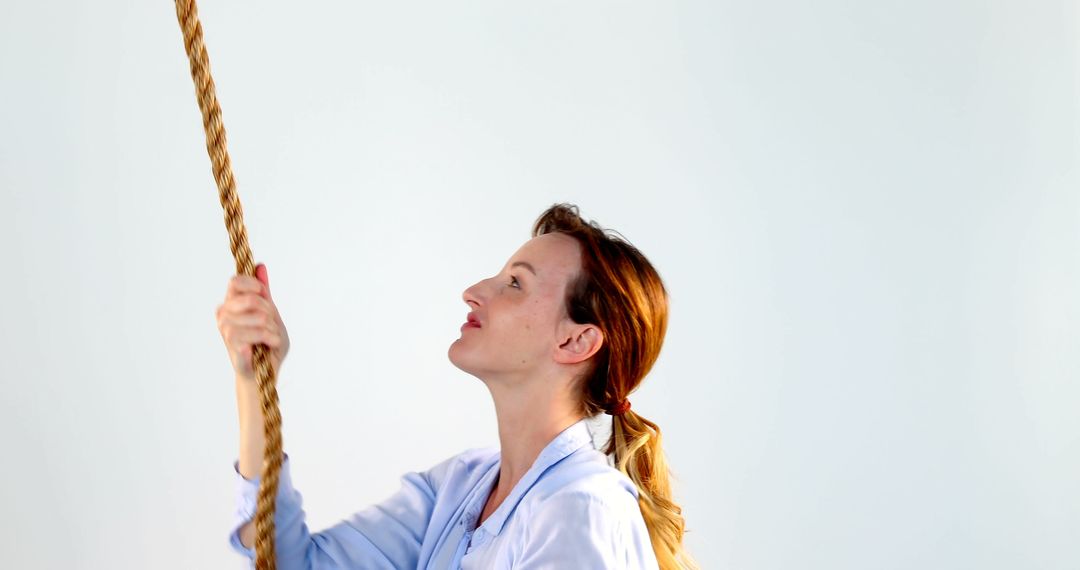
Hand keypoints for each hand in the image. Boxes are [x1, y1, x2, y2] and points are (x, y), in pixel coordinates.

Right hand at [215, 263, 289, 382]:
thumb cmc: (266, 343)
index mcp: (230, 304)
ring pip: (259, 316)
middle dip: (270, 312)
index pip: (236, 282)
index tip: (265, 296)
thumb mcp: (270, 312)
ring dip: (273, 328)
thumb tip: (260, 266)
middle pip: (252, 299)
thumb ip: (263, 291)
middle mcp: (223, 314)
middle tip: (271, 324)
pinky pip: (258, 332)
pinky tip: (269, 345)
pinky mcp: (232, 344)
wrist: (264, 372)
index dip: (254, 286)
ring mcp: (225, 329)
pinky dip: (271, 338)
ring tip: (271, 338)